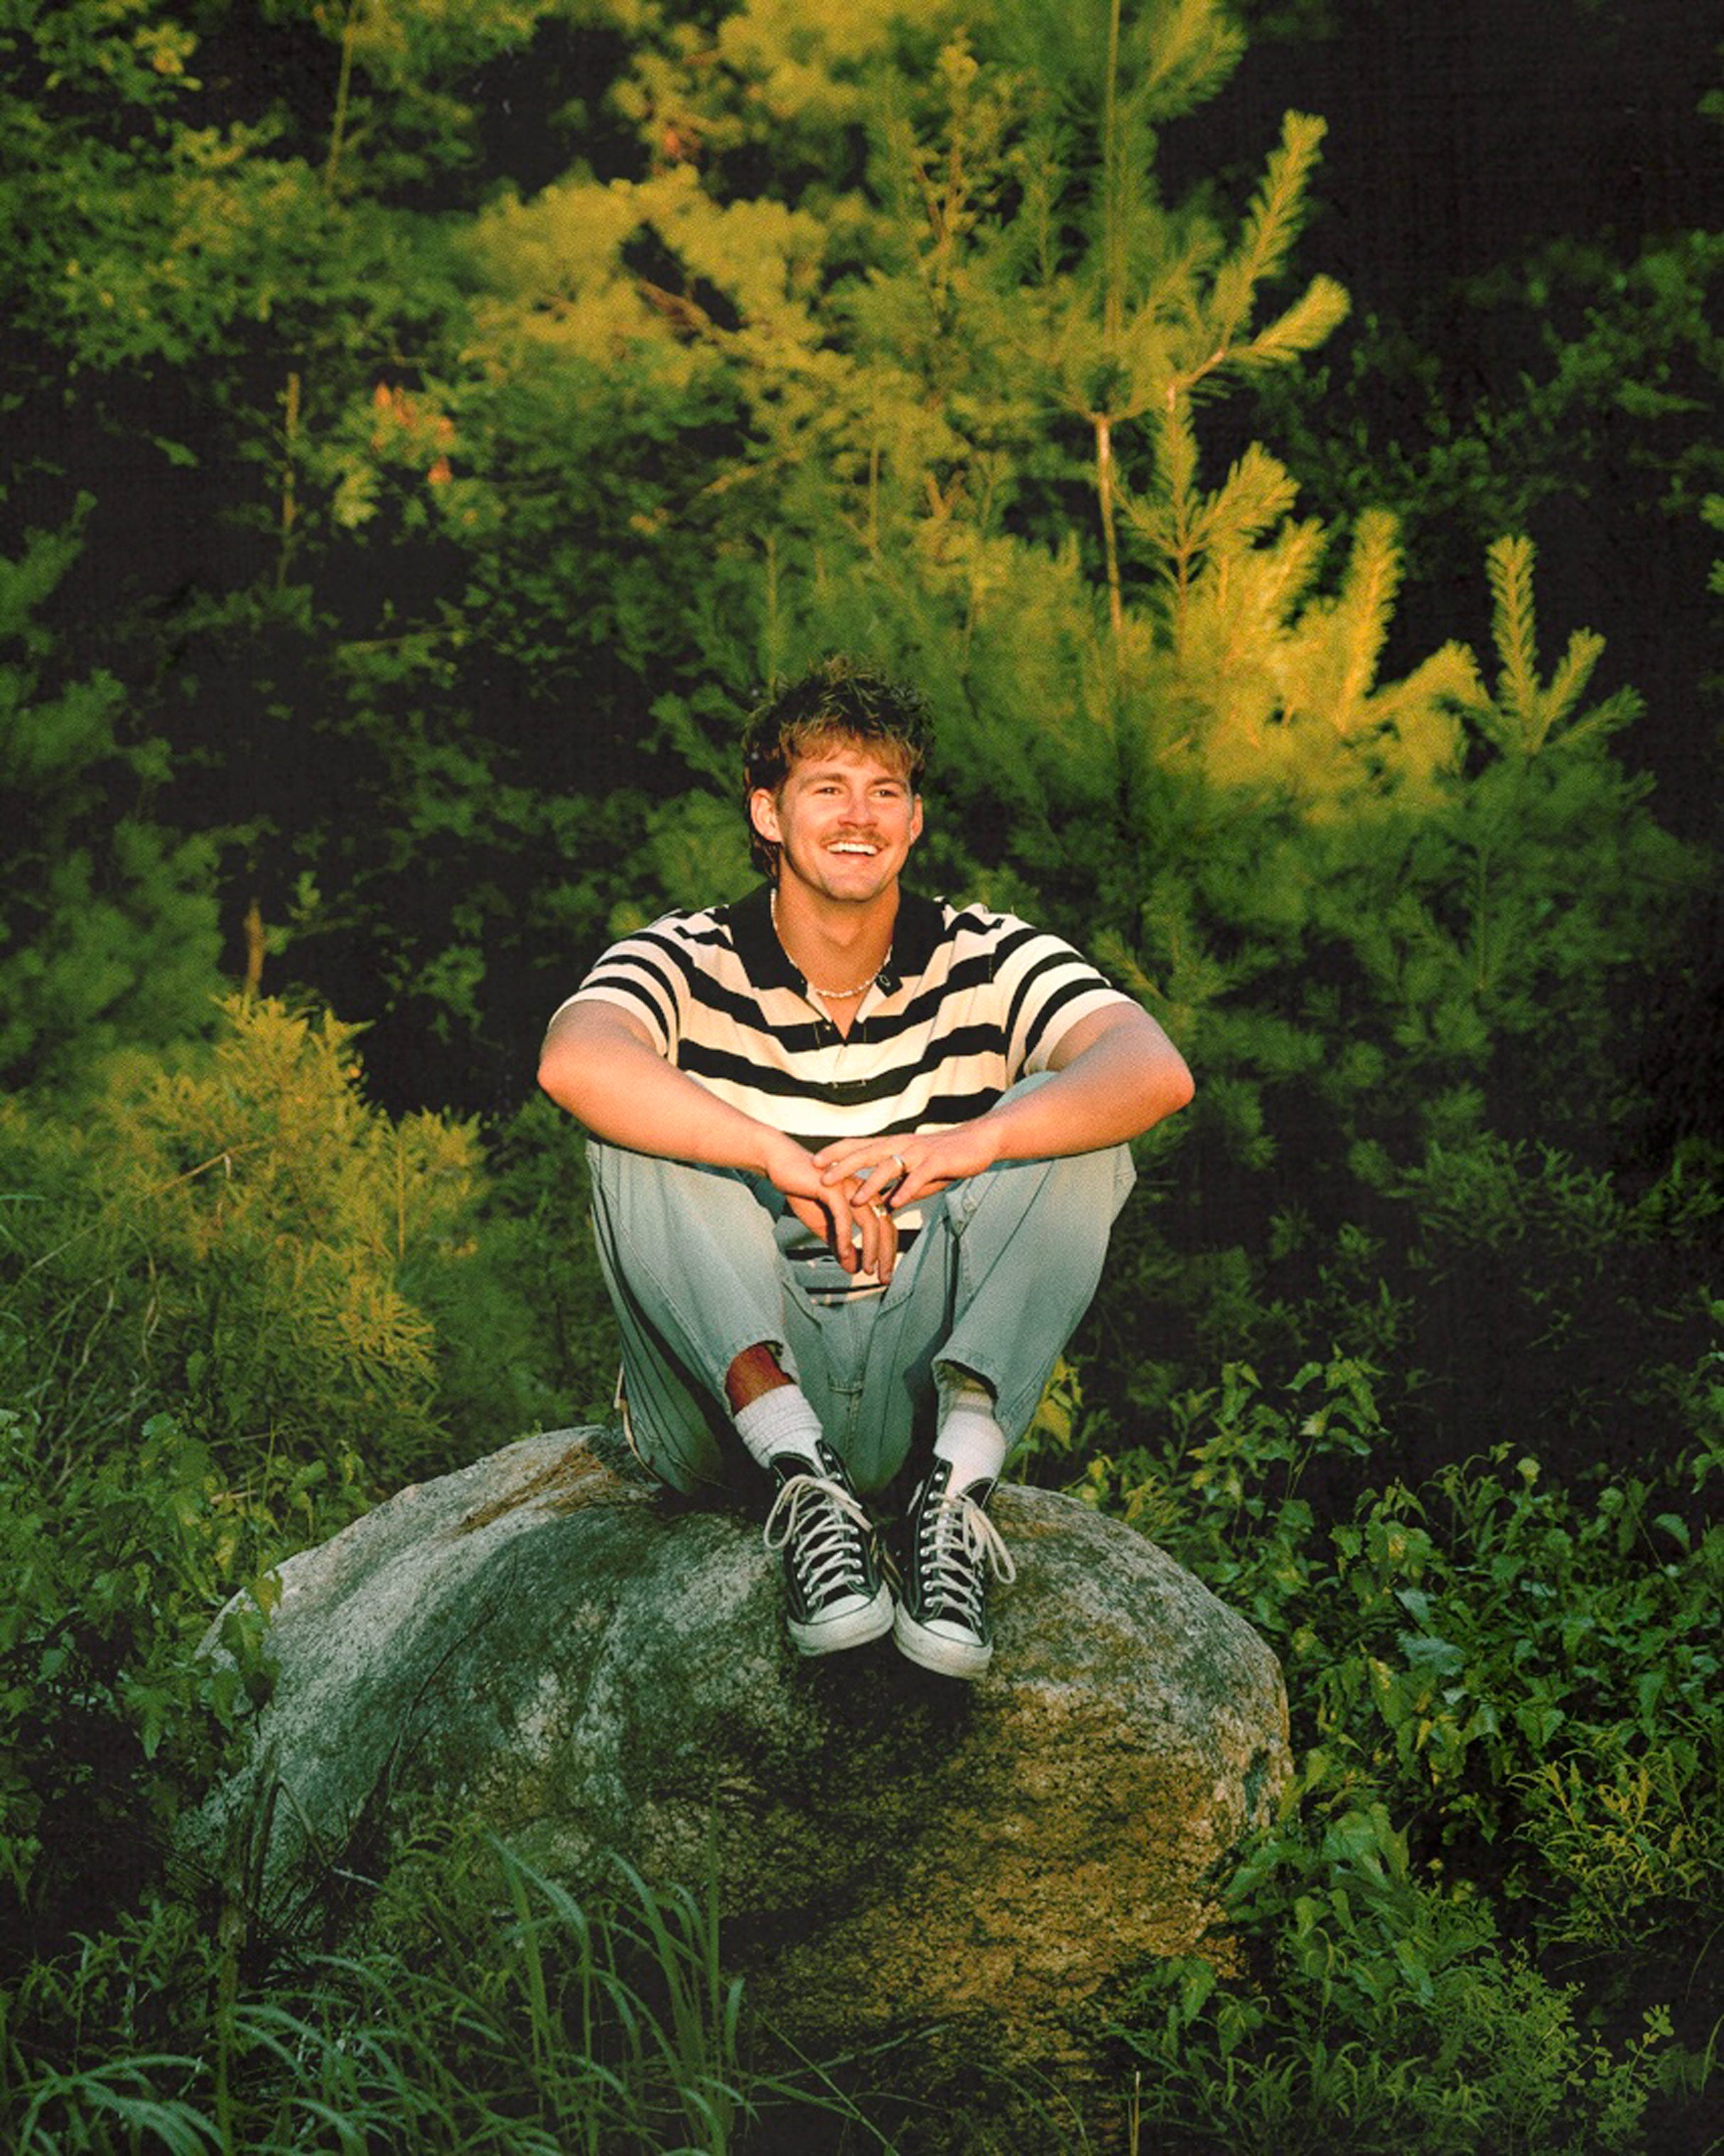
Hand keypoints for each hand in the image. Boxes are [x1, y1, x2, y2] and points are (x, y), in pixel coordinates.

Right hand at [764, 1137, 901, 1282]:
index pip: (886, 1227)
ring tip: (867, 1268)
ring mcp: (849, 1187)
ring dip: (870, 1248)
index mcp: (865, 1196)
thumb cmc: (803, 1190)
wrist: (781, 1165)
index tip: (885, 1274)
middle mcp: (862, 1191)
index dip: (888, 1251)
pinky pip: (843, 1215)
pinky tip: (843, 1252)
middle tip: (884, 1278)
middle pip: (885, 1225)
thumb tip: (853, 1267)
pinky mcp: (832, 1187)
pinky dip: (845, 1236)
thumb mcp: (825, 1225)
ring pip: (869, 1221)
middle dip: (886, 1254)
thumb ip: (840, 1245)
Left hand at [813, 1122, 1003, 1216]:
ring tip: (854, 1199)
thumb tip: (884, 1207)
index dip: (836, 1152)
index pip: (858, 1145)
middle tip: (820, 1178)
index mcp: (894, 1145)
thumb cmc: (945, 1158)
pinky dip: (906, 1191)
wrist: (978, 1142)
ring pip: (889, 1166)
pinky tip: (895, 1204)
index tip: (814, 1161)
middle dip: (842, 1166)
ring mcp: (919, 1153)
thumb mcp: (918, 1175)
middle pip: (866, 1153)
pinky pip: (918, 1178)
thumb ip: (900, 1188)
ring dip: (870, 1184)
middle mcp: (902, 1145)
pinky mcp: (937, 1162)